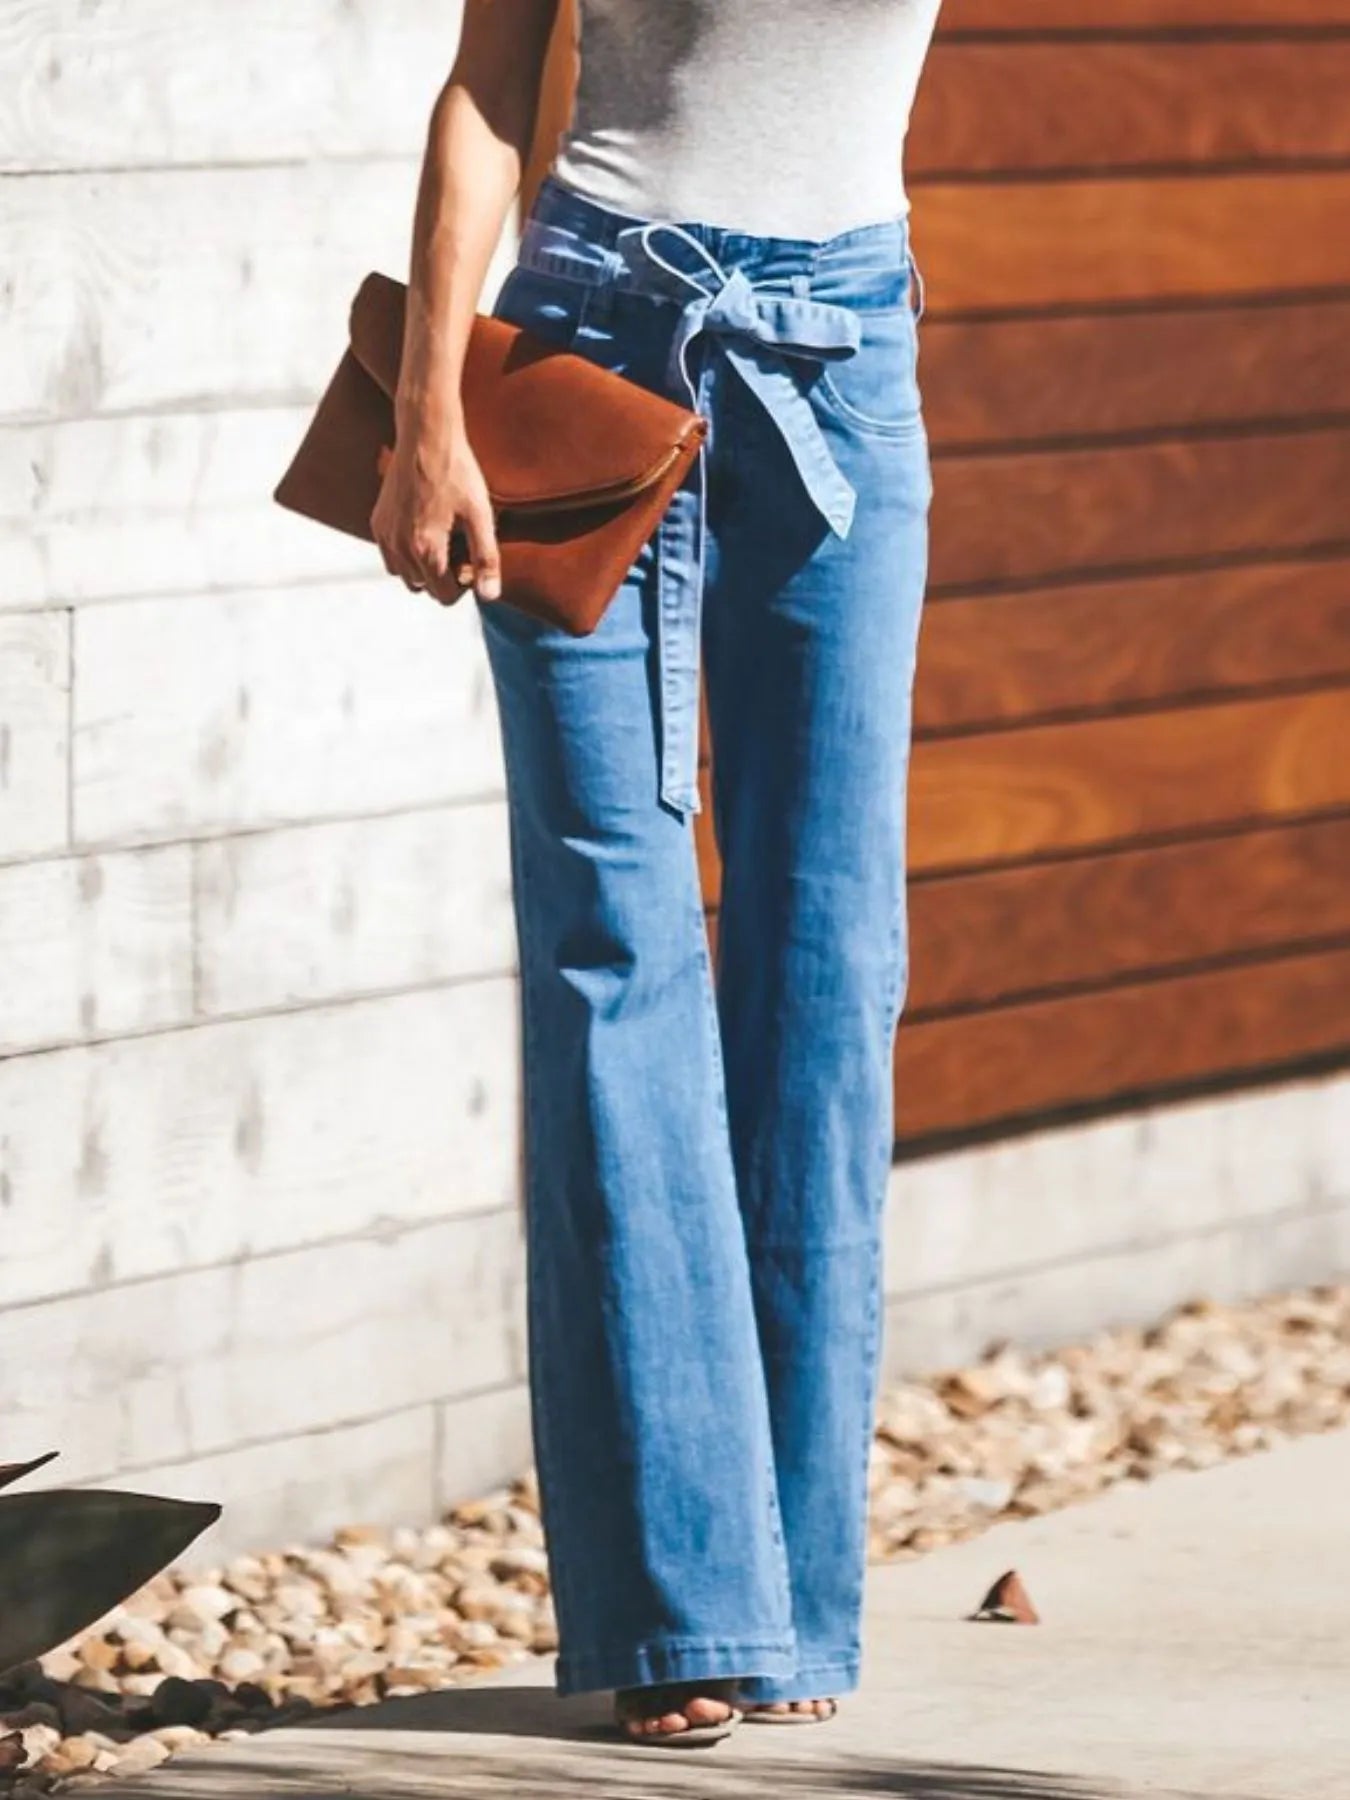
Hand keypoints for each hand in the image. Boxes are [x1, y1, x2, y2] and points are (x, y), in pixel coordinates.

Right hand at [370, 426, 501, 606]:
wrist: (426, 435)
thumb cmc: (458, 472)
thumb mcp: (480, 515)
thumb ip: (486, 558)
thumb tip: (489, 596)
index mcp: (425, 549)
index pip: (444, 597)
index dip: (464, 584)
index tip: (472, 559)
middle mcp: (399, 547)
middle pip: (425, 588)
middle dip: (444, 577)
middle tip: (460, 545)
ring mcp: (385, 535)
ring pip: (405, 576)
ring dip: (424, 568)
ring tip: (443, 538)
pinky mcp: (377, 522)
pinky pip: (390, 556)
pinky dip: (407, 553)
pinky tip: (424, 528)